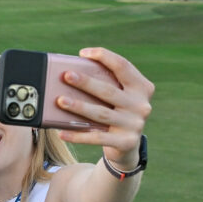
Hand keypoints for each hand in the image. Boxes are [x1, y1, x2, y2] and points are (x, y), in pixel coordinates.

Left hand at [55, 47, 153, 169]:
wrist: (127, 148)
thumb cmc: (116, 114)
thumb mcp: (118, 98)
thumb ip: (105, 85)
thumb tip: (72, 74)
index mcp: (142, 87)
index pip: (123, 66)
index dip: (104, 56)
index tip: (83, 53)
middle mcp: (141, 105)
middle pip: (109, 91)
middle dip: (86, 82)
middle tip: (66, 75)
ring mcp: (135, 124)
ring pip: (101, 114)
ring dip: (79, 107)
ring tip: (60, 101)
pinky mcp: (126, 142)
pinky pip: (97, 138)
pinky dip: (78, 135)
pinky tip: (62, 133)